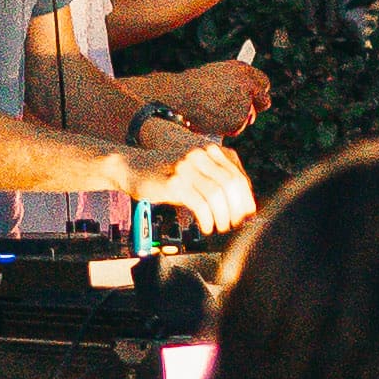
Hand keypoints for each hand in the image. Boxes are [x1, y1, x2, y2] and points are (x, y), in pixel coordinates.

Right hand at [139, 138, 260, 235]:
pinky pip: (200, 204)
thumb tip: (242, 202)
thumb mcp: (194, 170)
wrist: (131, 166)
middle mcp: (200, 155)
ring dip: (223, 216)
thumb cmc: (165, 173)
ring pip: (217, 195)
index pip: (238, 176)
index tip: (247, 215)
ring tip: (220, 227)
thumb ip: (215, 178)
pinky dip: (208, 219)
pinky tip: (207, 227)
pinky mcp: (174, 183)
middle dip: (237, 209)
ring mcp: (186, 167)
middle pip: (231, 185)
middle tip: (235, 224)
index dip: (246, 198)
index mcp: (209, 151)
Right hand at [159, 57, 273, 141]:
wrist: (177, 96)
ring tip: (214, 114)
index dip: (258, 92)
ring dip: (236, 120)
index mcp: (240, 68)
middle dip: (256, 108)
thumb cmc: (188, 87)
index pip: (262, 81)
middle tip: (243, 114)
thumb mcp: (213, 78)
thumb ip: (230, 86)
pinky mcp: (240, 117)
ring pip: (248, 117)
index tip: (255, 99)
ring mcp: (245, 100)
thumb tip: (242, 103)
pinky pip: (236, 128)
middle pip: (264, 101)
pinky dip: (226, 129)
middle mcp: (247, 82)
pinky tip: (212, 121)